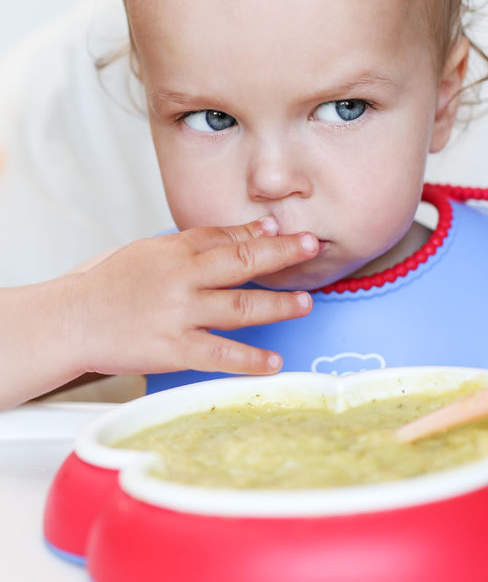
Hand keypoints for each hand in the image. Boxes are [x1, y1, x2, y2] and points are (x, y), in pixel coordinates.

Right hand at [68, 217, 318, 377]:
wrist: (72, 320)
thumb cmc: (108, 285)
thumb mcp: (149, 251)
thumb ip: (194, 242)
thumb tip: (242, 233)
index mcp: (174, 251)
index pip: (226, 236)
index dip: (260, 233)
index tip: (284, 229)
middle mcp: (182, 278)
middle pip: (243, 262)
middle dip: (282, 253)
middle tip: (311, 246)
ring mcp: (180, 315)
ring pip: (241, 308)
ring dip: (278, 305)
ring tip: (304, 303)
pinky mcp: (174, 350)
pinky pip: (221, 355)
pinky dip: (251, 360)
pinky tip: (274, 362)